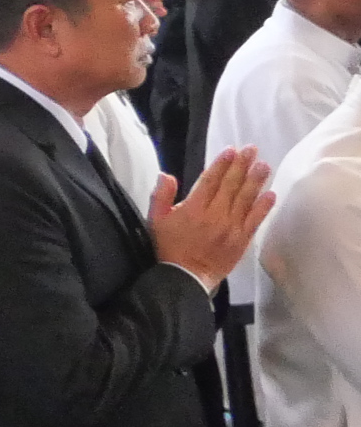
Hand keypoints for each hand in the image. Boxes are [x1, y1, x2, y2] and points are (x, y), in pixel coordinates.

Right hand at [150, 146, 273, 287]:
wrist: (186, 277)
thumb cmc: (169, 247)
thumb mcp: (156, 220)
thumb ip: (161, 196)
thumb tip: (166, 175)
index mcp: (194, 208)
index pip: (210, 181)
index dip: (222, 164)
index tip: (231, 150)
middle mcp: (215, 214)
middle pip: (231, 185)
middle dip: (242, 166)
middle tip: (252, 149)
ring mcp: (231, 227)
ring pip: (246, 199)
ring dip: (256, 181)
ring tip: (264, 165)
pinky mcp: (242, 239)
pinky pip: (255, 220)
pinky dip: (263, 206)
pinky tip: (270, 194)